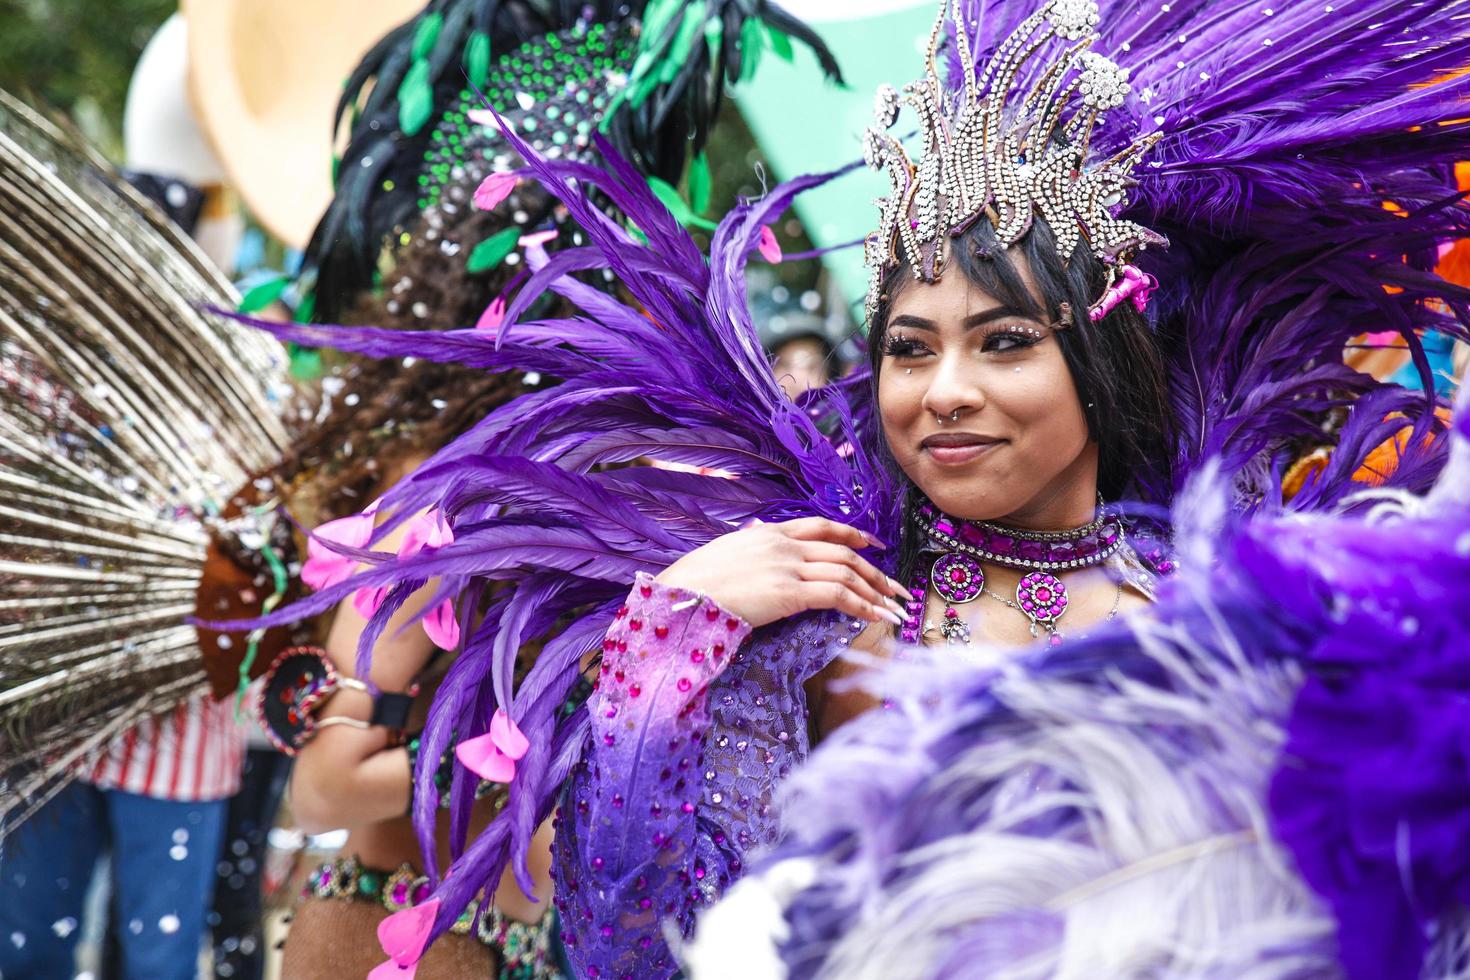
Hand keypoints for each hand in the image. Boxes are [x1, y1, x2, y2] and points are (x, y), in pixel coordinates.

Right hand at [655, 518, 909, 630]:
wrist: (677, 596)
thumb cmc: (691, 584)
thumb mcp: (722, 554)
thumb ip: (747, 549)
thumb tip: (754, 540)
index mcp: (768, 532)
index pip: (821, 526)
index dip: (852, 535)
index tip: (873, 545)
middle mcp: (782, 544)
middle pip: (842, 552)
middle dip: (875, 570)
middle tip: (896, 587)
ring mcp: (787, 566)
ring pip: (846, 572)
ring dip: (875, 591)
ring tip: (894, 607)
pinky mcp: (788, 592)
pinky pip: (838, 595)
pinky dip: (863, 606)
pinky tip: (877, 618)